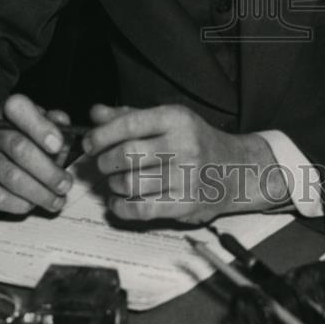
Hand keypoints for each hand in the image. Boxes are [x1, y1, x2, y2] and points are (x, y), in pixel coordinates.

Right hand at [0, 94, 73, 214]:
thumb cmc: (19, 139)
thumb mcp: (37, 126)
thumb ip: (54, 126)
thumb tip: (66, 135)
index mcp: (8, 112)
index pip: (19, 108)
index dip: (40, 126)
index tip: (58, 145)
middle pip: (19, 148)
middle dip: (48, 170)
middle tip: (65, 184)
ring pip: (11, 177)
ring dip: (39, 193)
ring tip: (56, 200)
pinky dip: (21, 204)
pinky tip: (33, 204)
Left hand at [82, 103, 289, 222]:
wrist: (235, 169)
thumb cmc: (195, 141)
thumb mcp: (168, 120)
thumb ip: (130, 116)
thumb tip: (95, 114)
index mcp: (176, 119)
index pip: (129, 124)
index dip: (101, 135)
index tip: (89, 143)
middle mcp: (183, 145)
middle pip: (126, 155)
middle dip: (104, 162)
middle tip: (101, 164)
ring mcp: (186, 176)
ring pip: (130, 183)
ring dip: (113, 184)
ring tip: (114, 181)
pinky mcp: (186, 204)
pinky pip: (142, 209)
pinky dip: (121, 207)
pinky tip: (117, 201)